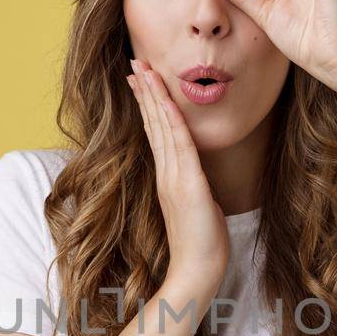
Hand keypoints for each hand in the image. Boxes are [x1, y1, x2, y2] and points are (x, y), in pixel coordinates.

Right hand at [125, 57, 229, 296]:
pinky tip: (166, 99)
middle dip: (145, 91)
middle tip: (134, 62)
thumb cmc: (202, 247)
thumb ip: (197, 191)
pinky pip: (179, 145)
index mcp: (168, 178)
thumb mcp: (201, 209)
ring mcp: (174, 178)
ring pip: (162, 128)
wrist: (197, 273)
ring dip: (153, 96)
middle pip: (153, 124)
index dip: (148, 105)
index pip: (156, 133)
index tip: (141, 81)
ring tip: (142, 69)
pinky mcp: (187, 186)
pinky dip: (172, 119)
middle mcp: (167, 174)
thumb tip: (201, 185)